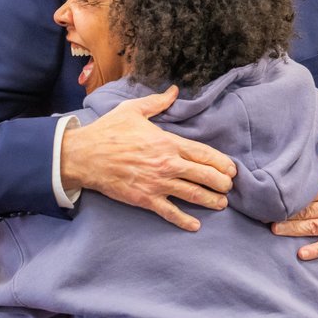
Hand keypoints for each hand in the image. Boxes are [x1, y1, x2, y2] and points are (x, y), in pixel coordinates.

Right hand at [60, 85, 235, 230]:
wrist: (85, 156)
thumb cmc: (109, 131)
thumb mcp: (133, 110)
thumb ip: (157, 102)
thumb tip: (174, 91)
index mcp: (167, 142)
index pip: (203, 153)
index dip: (220, 162)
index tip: (231, 168)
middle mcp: (167, 164)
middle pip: (203, 175)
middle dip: (220, 183)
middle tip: (229, 187)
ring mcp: (157, 183)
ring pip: (192, 194)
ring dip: (210, 200)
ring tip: (221, 204)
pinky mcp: (145, 199)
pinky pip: (169, 212)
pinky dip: (184, 220)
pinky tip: (196, 226)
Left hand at [272, 128, 317, 260]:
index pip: (312, 191)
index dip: (293, 193)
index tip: (273, 193)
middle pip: (309, 210)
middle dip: (287, 212)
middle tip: (264, 213)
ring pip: (314, 227)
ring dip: (294, 230)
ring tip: (274, 229)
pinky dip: (316, 251)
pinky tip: (301, 254)